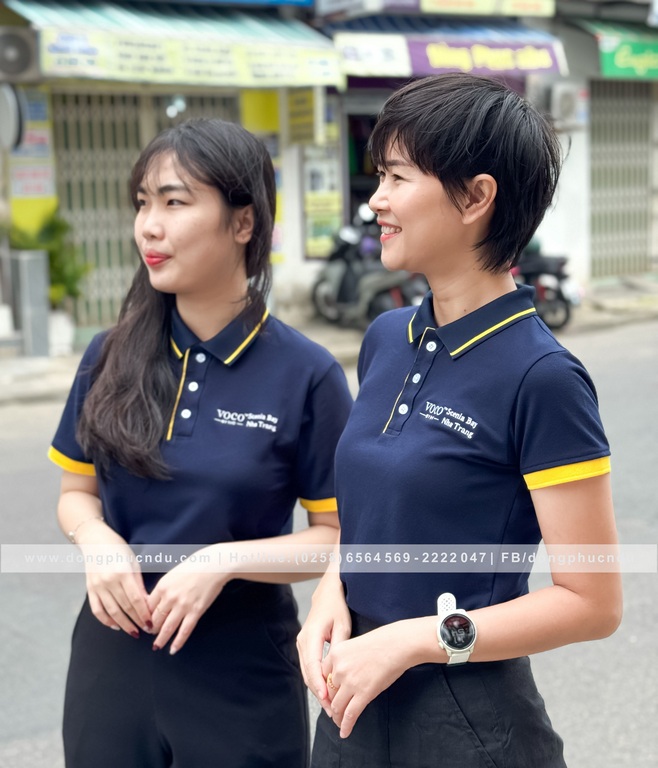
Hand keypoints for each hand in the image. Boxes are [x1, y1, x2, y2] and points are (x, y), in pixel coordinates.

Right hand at [78, 522, 151, 636]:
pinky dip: (105, 620)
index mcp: (123, 573)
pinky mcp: (89, 590)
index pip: (135, 599)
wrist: (95, 541)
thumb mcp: (134, 563)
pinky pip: (97, 610)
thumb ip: (139, 584)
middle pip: (124, 607)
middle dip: (137, 621)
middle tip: (146, 630)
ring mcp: (97, 587)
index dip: (143, 614)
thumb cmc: (119, 550)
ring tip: (133, 632)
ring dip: (124, 624)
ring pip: (111, 612)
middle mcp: (109, 581)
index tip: (151, 623)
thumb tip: (147, 604)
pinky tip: (115, 626)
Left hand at [147, 549, 229, 654]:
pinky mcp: (196, 611)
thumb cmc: (197, 564)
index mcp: (163, 586)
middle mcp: (170, 597)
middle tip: (151, 633)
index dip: (145, 616)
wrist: (216, 564)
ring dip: (160, 639)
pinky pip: (184, 631)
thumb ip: (165, 586)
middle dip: (152, 629)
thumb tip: (158, 598)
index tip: (145, 621)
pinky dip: (178, 642)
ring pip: (167, 628)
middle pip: (155, 619)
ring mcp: (183, 606)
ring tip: (156, 646)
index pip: (147, 606)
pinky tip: (173, 649)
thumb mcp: (174, 572)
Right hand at [296, 571, 350, 716]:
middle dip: (319, 693)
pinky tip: (326, 692)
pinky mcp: (305, 647)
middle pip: (308, 673)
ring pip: (307, 672)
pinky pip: (309, 667)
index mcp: (311, 635)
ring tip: (330, 706)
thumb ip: (339, 647)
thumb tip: (339, 670)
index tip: (326, 698)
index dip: (319, 683)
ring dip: (317, 689)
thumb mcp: (342, 625)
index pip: (313, 665)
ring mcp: (302, 644)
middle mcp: (303, 641)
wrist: (327, 595)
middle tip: (331, 710)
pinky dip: (316, 681)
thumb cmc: (336, 608)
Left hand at [321, 622, 414, 738]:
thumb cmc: (381, 643)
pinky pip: (350, 714)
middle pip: (329, 692)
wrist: (397, 645)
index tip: (329, 696)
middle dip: (331, 704)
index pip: (323, 676)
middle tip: (334, 712)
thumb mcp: (353, 646)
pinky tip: (344, 732)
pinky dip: (346, 725)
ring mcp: (350, 681)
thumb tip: (340, 679)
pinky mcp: (363, 693)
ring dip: (337, 717)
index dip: (326, 689)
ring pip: (337, 706)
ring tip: (339, 723)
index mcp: (335, 653)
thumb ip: (343, 661)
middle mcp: (339, 668)